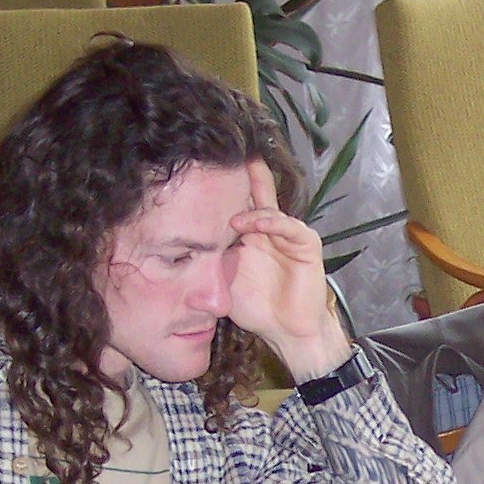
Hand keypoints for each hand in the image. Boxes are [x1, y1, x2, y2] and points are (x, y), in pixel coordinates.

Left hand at [222, 159, 352, 379]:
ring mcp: (287, 235)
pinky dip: (271, 223)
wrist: (286, 332)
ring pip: (270, 208)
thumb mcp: (222, 279)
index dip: (222, 186)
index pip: (235, 202)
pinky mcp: (305, 244)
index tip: (202, 166)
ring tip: (231, 218)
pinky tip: (253, 224)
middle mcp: (267, 229)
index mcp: (248, 235)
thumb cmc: (255, 308)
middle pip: (255, 193)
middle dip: (243, 172)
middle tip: (228, 151)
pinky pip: (289, 226)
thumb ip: (208, 258)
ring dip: (250, 208)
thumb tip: (178, 242)